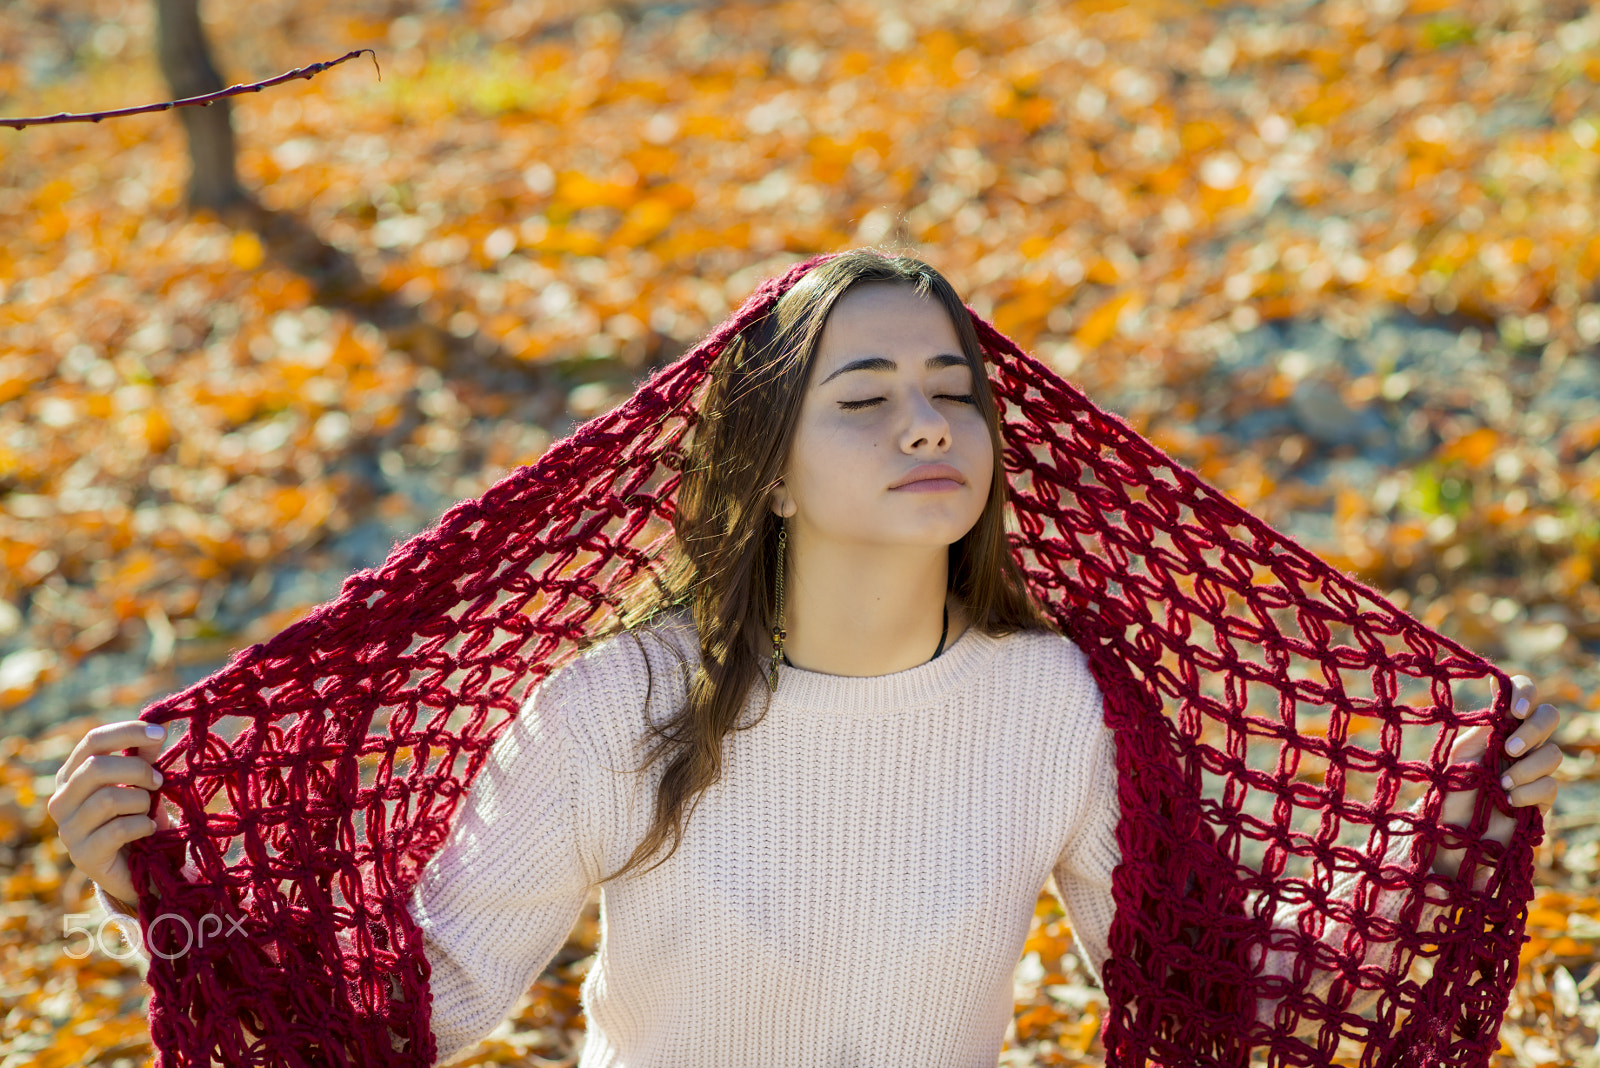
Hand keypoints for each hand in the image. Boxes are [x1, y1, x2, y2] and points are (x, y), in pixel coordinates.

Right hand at [47, 720, 172, 909]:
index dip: (127, 732)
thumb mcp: (142, 782)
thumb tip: (155, 730)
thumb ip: (144, 757)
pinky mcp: (83, 856)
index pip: (92, 741)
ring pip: (108, 799)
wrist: (139, 867)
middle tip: (157, 782)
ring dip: (141, 802)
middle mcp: (61, 800)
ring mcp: (68, 830)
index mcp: (72, 775)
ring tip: (147, 811)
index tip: (160, 733)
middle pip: (95, 767)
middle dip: (137, 770)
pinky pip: (119, 829)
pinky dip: (142, 825)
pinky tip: (147, 830)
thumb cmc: (138, 816)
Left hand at [1432, 674, 1562, 882]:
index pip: (1522, 693)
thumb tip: (1496, 691)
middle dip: (1534, 729)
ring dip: (1528, 767)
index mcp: (1498, 726)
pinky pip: (1550, 786)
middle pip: (1549, 716)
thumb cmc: (1448, 789)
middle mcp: (1519, 743)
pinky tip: (1510, 800)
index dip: (1525, 692)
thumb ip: (1482, 728)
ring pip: (1554, 753)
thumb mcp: (1459, 753)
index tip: (1513, 709)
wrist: (1449, 831)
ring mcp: (1532, 769)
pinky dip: (1530, 791)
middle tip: (1510, 748)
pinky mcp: (1540, 798)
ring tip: (1501, 784)